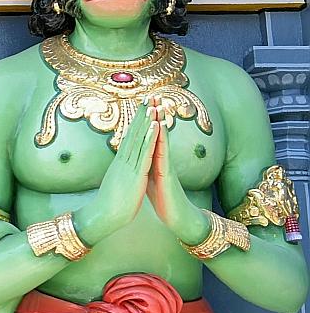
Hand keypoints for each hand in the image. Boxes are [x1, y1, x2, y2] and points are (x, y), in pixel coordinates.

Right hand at [74, 99, 159, 243]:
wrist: (104, 217)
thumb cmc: (110, 206)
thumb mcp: (116, 186)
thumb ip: (119, 175)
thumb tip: (120, 172)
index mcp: (120, 164)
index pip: (129, 139)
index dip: (136, 122)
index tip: (142, 108)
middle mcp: (123, 161)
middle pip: (133, 133)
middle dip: (141, 114)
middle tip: (147, 97)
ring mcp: (129, 166)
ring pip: (139, 139)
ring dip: (146, 121)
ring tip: (152, 105)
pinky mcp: (135, 173)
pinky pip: (144, 152)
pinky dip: (149, 137)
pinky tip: (154, 125)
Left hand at [146, 101, 209, 243]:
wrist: (176, 218)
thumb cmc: (163, 200)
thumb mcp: (149, 179)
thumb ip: (145, 167)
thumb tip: (137, 160)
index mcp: (152, 161)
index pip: (148, 137)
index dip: (145, 122)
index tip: (141, 104)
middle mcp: (160, 160)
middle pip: (157, 134)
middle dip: (155, 115)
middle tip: (152, 94)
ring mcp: (165, 165)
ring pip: (162, 140)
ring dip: (160, 122)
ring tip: (158, 105)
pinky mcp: (167, 174)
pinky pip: (164, 154)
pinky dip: (161, 141)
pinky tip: (160, 129)